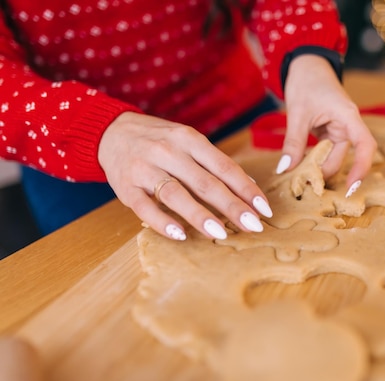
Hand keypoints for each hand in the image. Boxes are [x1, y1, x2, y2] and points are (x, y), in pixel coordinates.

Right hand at [98, 112, 272, 240]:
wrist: (110, 132)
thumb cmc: (160, 140)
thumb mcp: (188, 142)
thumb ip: (214, 164)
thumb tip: (248, 189)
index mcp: (189, 139)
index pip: (225, 167)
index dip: (246, 189)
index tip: (264, 209)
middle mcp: (168, 152)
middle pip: (205, 182)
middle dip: (232, 206)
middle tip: (254, 226)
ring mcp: (145, 169)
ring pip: (176, 194)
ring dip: (200, 215)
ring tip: (222, 233)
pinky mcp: (125, 187)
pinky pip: (145, 207)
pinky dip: (162, 222)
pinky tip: (180, 235)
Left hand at [281, 54, 376, 193]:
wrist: (305, 65)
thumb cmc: (306, 81)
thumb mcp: (297, 113)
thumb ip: (293, 143)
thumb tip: (285, 169)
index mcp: (348, 117)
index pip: (365, 146)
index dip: (362, 168)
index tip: (351, 187)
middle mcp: (348, 126)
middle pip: (342, 158)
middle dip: (324, 173)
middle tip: (302, 185)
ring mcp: (339, 131)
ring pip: (331, 158)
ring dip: (316, 168)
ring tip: (297, 177)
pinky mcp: (329, 133)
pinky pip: (324, 153)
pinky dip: (313, 161)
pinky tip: (299, 167)